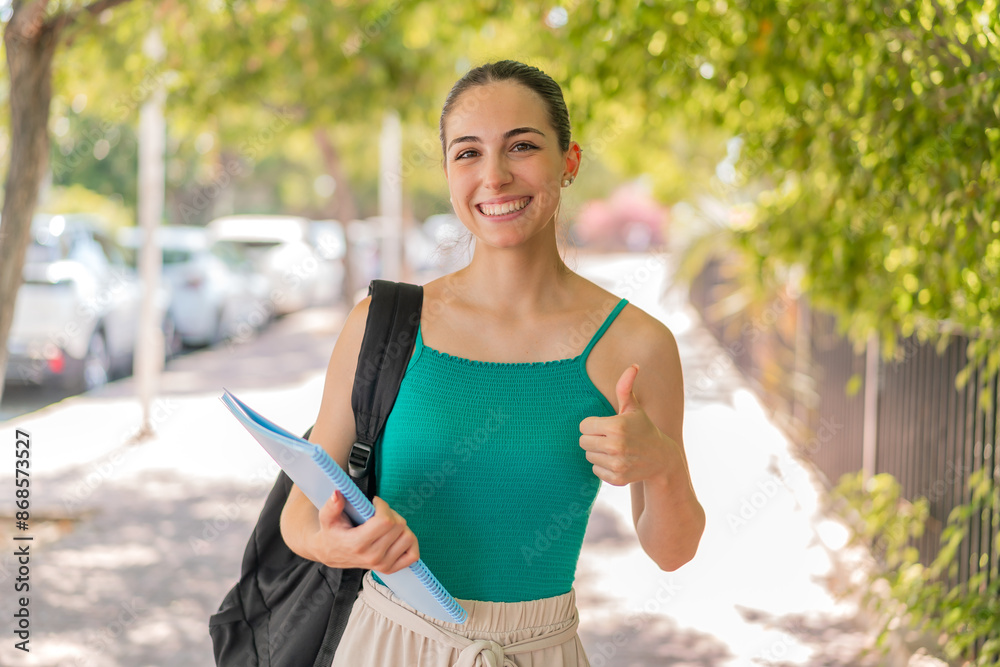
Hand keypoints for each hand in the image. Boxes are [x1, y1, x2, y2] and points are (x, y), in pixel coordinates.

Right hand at [314, 491, 419, 573]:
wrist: (331, 553)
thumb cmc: (332, 532)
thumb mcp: (327, 517)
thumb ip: (332, 505)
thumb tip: (338, 494)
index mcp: (357, 544)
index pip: (385, 521)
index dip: (383, 506)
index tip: (374, 503)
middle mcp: (372, 557)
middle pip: (399, 526)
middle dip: (390, 513)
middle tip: (378, 513)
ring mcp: (382, 565)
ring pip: (408, 537)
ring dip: (400, 526)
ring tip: (386, 525)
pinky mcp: (389, 569)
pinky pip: (413, 554)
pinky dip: (409, 543)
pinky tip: (396, 536)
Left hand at [579, 364, 673, 485]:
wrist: (661, 459)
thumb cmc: (643, 428)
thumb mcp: (634, 408)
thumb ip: (626, 387)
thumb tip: (633, 365)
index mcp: (617, 426)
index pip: (583, 426)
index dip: (593, 424)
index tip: (606, 425)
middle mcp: (616, 446)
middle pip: (583, 441)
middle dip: (593, 438)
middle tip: (609, 437)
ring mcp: (617, 464)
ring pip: (588, 456)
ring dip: (597, 452)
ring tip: (614, 449)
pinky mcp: (617, 479)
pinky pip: (595, 470)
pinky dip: (603, 466)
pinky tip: (617, 461)